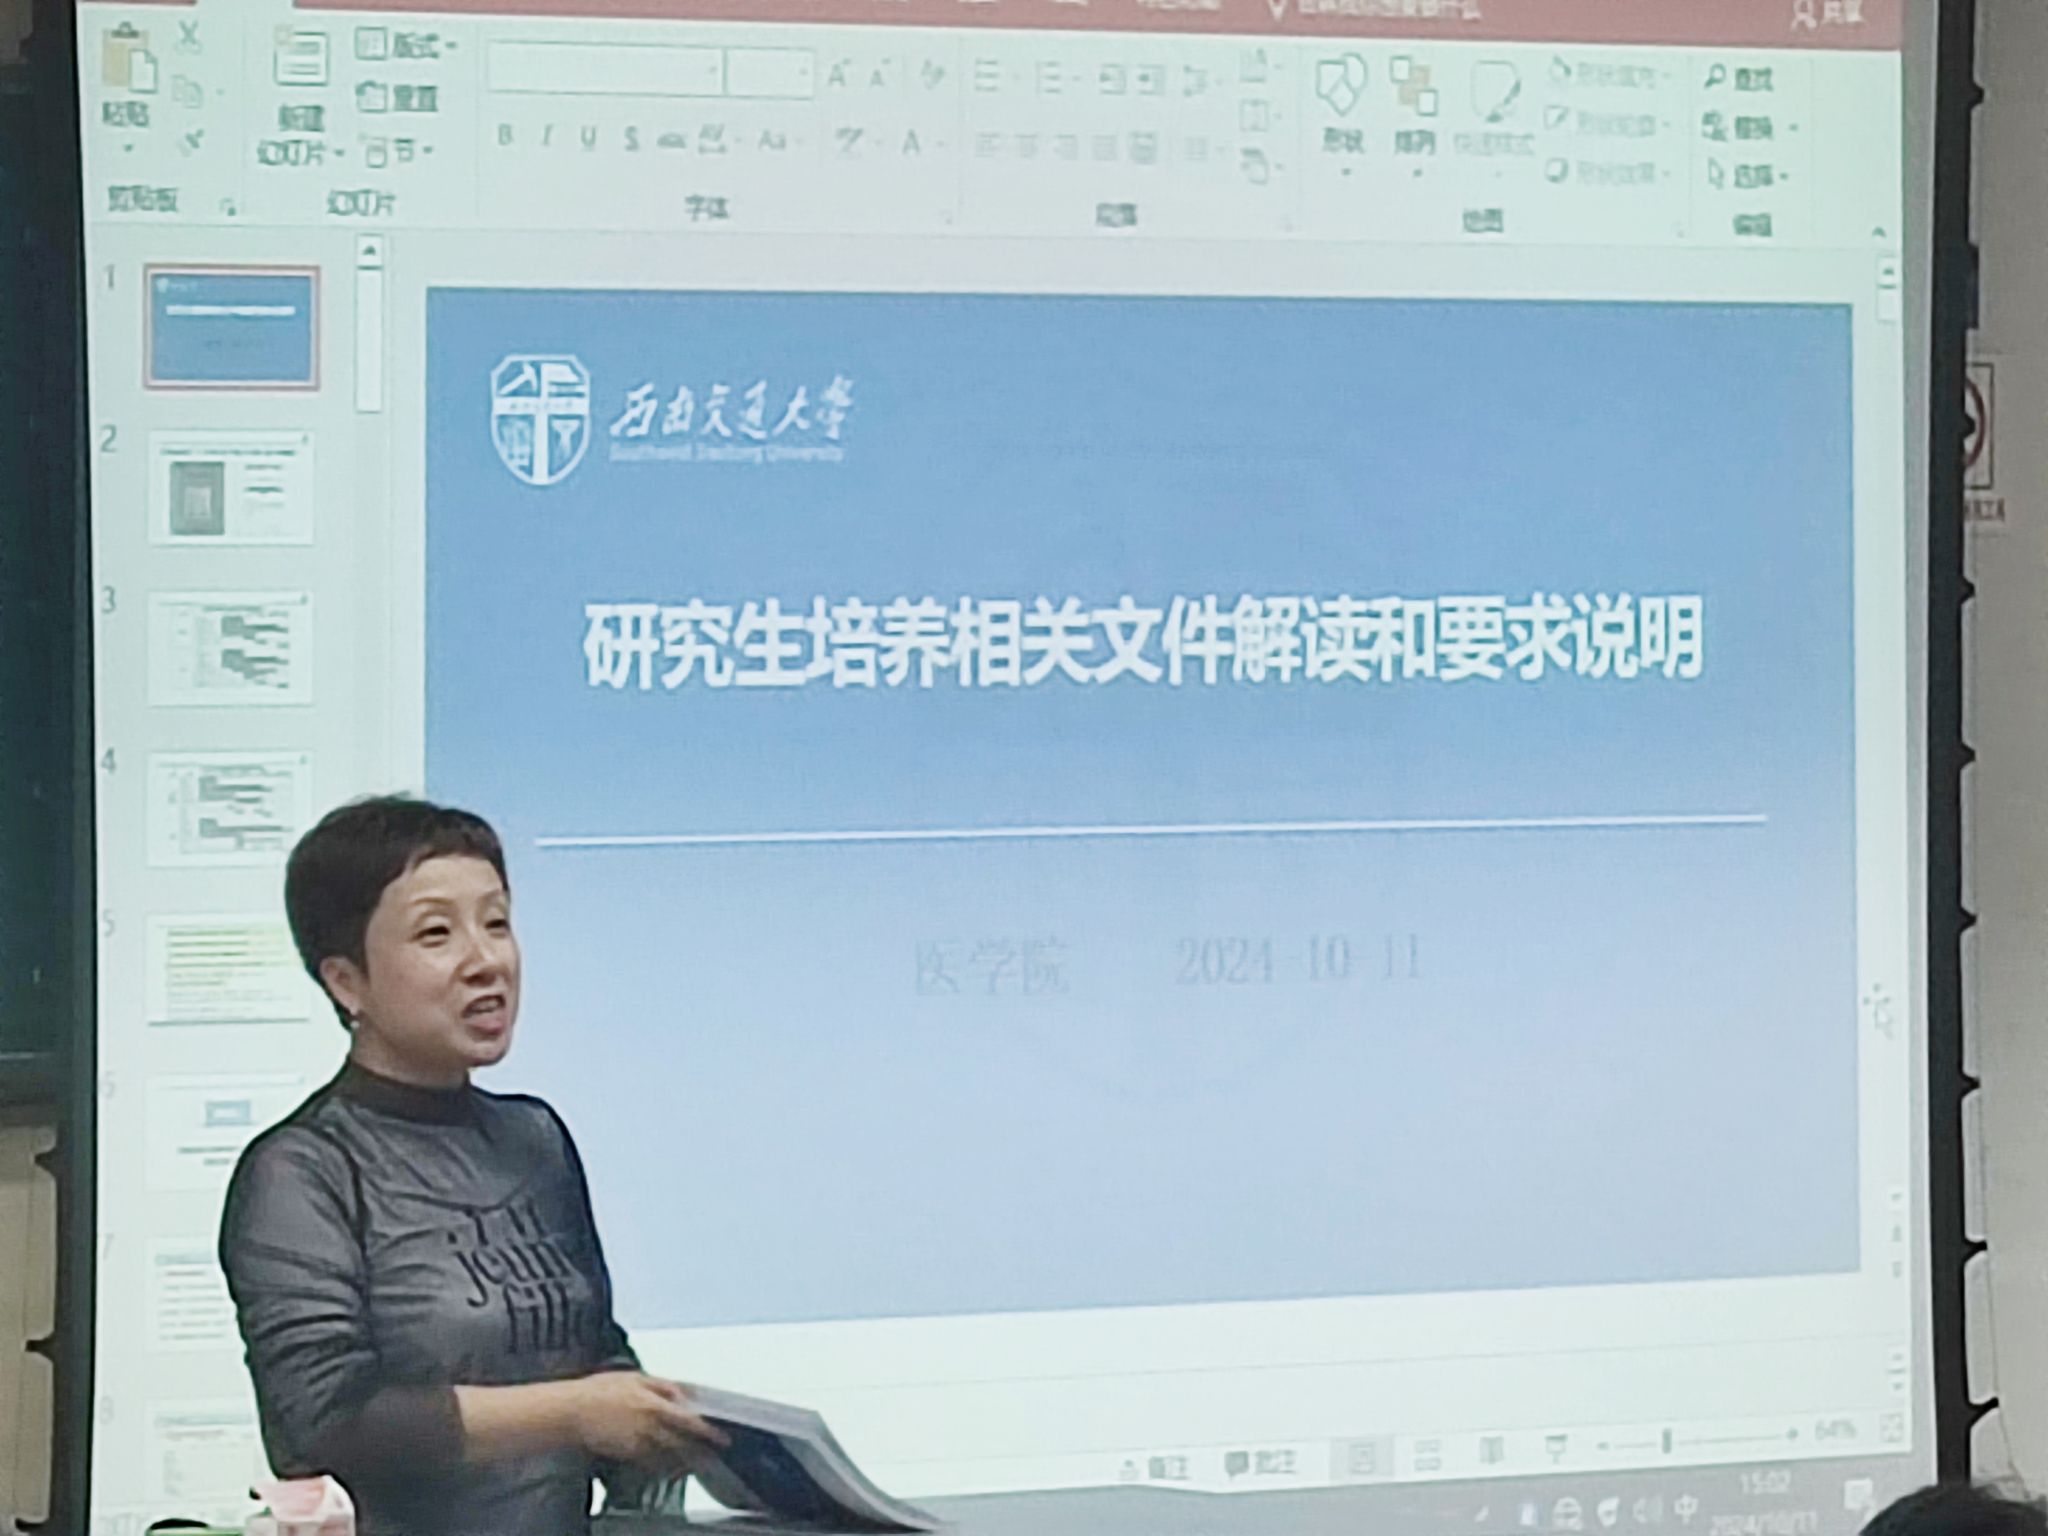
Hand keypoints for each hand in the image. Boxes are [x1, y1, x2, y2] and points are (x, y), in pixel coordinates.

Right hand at [570, 1372, 726, 1466]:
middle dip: (699, 1448)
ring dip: (683, 1458)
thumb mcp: (634, 1377)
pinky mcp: (627, 1454)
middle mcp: (649, 1424)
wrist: (572, 1411)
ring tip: (694, 1459)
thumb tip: (683, 1392)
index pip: (688, 1420)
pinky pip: (651, 1462)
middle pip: (682, 1441)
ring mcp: (638, 1442)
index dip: (707, 1430)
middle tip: (713, 1452)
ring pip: (668, 1454)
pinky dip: (663, 1464)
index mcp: (654, 1403)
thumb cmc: (601, 1390)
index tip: (722, 1437)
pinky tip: (669, 1463)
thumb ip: (661, 1385)